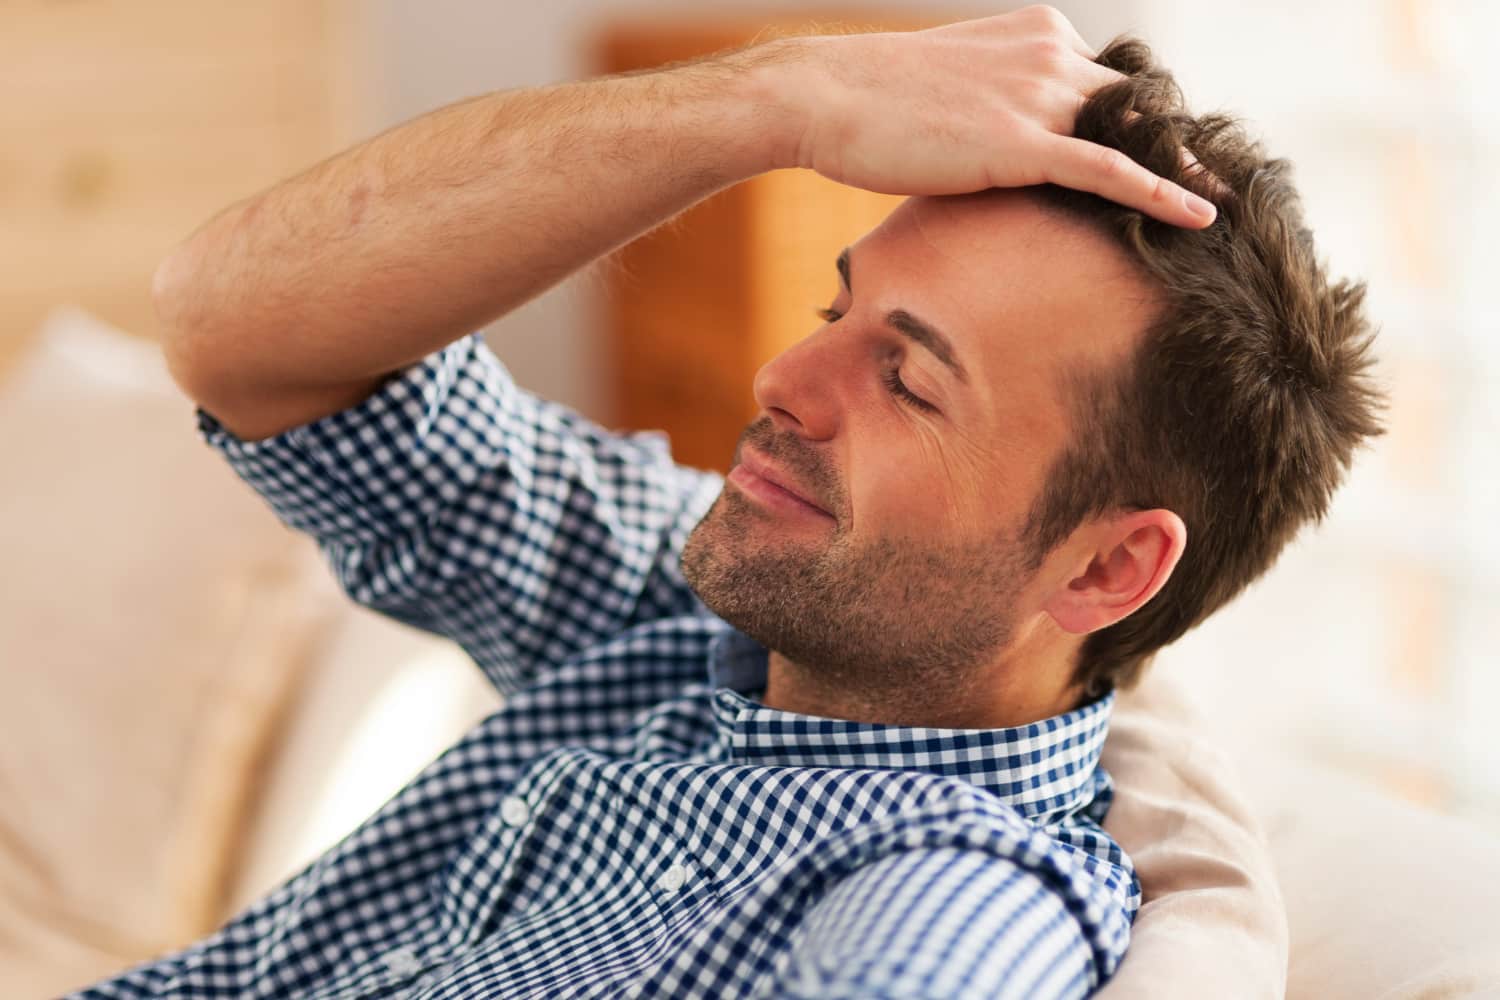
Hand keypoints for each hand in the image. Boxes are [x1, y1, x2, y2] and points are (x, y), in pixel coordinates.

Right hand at [772, 5, 1216, 227]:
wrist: (822, 96)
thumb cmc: (869, 101)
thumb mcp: (950, 84)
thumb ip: (995, 102)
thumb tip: (999, 144)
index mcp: (1037, 32)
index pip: (1109, 80)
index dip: (1137, 122)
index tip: (1167, 150)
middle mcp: (1050, 52)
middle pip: (1136, 104)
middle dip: (1173, 143)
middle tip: (1213, 180)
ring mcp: (1038, 94)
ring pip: (1133, 134)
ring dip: (1178, 170)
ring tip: (1220, 203)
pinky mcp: (1020, 142)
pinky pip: (1108, 171)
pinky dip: (1160, 194)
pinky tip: (1200, 217)